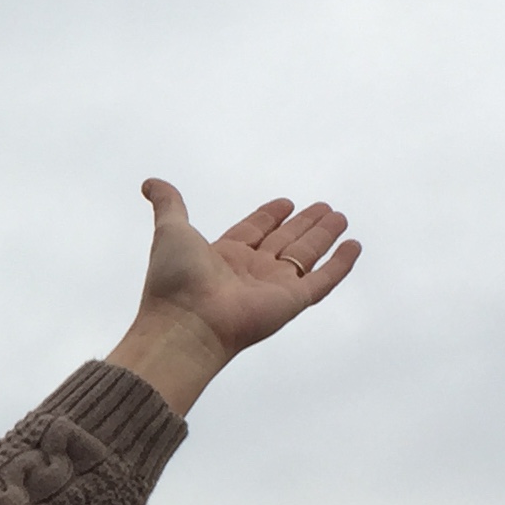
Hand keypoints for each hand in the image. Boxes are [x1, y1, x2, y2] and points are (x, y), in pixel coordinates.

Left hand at [105, 179, 358, 414]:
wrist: (186, 322)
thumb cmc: (173, 280)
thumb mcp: (170, 230)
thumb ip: (168, 204)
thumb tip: (151, 182)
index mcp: (224, 256)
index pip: (254, 231)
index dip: (270, 216)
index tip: (286, 202)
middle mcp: (251, 271)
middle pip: (284, 241)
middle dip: (304, 224)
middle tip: (324, 207)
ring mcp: (273, 287)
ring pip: (306, 256)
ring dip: (323, 237)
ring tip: (340, 217)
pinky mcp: (292, 301)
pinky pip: (323, 280)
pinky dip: (340, 264)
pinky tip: (354, 246)